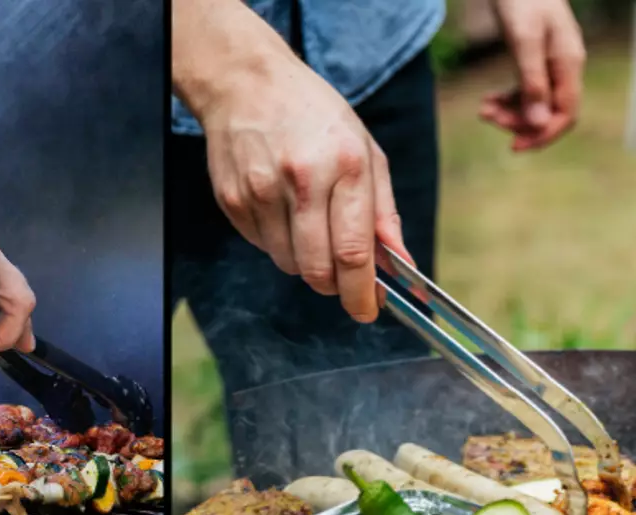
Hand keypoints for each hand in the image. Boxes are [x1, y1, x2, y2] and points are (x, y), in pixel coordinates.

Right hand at [197, 58, 410, 321]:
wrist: (247, 83)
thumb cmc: (315, 116)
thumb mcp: (365, 151)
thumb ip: (384, 212)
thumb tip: (401, 265)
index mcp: (346, 165)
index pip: (353, 252)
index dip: (361, 293)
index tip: (366, 310)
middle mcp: (302, 180)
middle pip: (317, 270)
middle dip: (334, 286)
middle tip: (341, 277)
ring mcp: (262, 191)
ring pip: (288, 264)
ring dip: (305, 261)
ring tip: (308, 223)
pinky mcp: (233, 199)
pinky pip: (261, 246)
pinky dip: (278, 241)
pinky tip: (280, 207)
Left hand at [483, 0, 585, 150]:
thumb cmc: (522, 0)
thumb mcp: (524, 41)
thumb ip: (532, 82)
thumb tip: (537, 124)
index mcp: (569, 63)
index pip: (565, 115)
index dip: (541, 135)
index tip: (513, 146)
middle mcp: (565, 67)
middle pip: (549, 113)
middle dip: (518, 122)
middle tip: (486, 116)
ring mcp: (552, 64)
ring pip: (536, 104)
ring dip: (510, 112)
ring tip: (483, 109)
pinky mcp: (537, 60)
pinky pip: (527, 91)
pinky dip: (508, 100)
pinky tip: (488, 100)